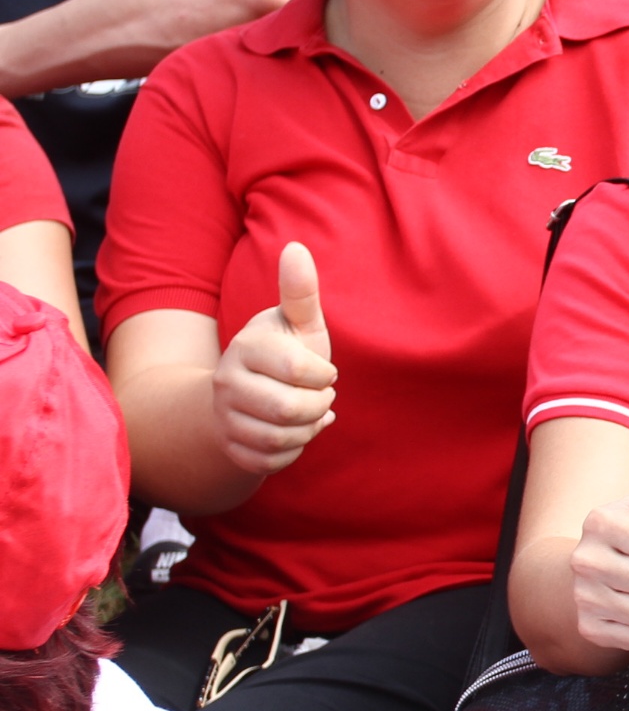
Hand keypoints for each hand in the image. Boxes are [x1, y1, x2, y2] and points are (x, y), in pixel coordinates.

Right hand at [210, 242, 337, 476]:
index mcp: (247, 347)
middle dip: (318, 406)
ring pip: (281, 439)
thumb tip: (296, 247)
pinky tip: (294, 433)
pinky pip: (271, 462)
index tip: (324, 371)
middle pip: (291, 410)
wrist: (245, 394)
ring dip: (308, 430)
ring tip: (308, 413)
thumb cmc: (284, 354)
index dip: (324, 375)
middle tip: (319, 396)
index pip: (300, 370)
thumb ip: (300, 292)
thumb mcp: (297, 324)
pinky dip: (293, 452)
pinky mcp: (229, 448)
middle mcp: (227, 382)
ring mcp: (223, 417)